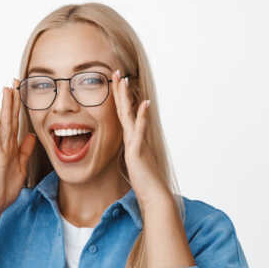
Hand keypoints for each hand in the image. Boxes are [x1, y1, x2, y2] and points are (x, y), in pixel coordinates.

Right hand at [0, 78, 36, 213]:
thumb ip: (25, 151)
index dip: (20, 107)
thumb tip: (30, 136)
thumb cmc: (4, 189)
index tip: (22, 91)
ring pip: (3, 124)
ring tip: (6, 89)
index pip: (17, 123)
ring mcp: (0, 150)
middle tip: (15, 80)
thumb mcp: (21, 167)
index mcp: (12, 147)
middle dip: (13, 100)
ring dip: (5, 106)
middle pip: (10, 118)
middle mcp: (5, 145)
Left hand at [111, 69, 168, 204]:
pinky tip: (143, 103)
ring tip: (124, 80)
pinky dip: (141, 116)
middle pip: (126, 109)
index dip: (119, 98)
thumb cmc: (144, 181)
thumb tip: (128, 147)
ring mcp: (137, 142)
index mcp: (132, 138)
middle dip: (120, 90)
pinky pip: (139, 130)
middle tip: (116, 72)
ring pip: (131, 115)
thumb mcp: (133, 163)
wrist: (154, 194)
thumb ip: (131, 151)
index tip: (114, 83)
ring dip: (127, 97)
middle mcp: (135, 137)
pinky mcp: (138, 150)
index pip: (124, 114)